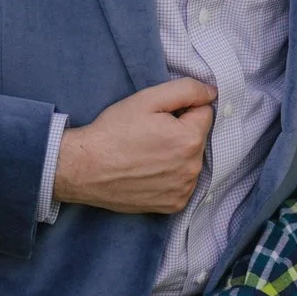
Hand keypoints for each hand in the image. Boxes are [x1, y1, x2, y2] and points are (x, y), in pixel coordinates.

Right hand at [52, 79, 216, 213]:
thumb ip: (186, 90)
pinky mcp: (173, 205)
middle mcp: (193, 168)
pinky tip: (149, 172)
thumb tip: (212, 93)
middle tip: (150, 134)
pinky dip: (171, 176)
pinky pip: (183, 183)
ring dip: (178, 155)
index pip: (204, 112)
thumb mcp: (147, 99)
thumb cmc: (113, 131)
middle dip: (181, 132)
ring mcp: (183, 189)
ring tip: (147, 154)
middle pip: (198, 138)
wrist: (84, 168)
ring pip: (191, 161)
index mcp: (190, 139)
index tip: (159, 117)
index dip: (182, 110)